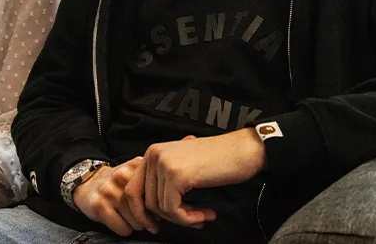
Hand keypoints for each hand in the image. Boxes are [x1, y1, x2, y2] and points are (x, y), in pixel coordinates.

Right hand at [73, 158, 158, 235]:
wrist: (87, 181)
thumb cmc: (116, 183)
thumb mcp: (134, 174)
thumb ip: (150, 184)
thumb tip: (166, 210)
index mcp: (134, 166)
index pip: (156, 195)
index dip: (157, 206)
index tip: (156, 211)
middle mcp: (121, 176)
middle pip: (147, 210)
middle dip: (148, 219)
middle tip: (144, 218)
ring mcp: (109, 191)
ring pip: (137, 222)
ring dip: (136, 225)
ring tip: (130, 218)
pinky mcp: (99, 205)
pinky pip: (124, 229)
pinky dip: (124, 229)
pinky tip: (119, 220)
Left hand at [136, 130, 265, 227]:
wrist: (242, 150)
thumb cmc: (217, 160)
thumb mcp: (183, 166)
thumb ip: (164, 182)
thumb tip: (150, 212)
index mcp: (152, 153)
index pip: (133, 188)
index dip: (140, 212)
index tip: (155, 225)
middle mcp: (154, 155)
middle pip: (144, 201)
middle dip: (163, 218)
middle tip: (185, 222)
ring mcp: (164, 164)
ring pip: (159, 208)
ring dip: (181, 219)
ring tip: (201, 216)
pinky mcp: (177, 176)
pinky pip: (173, 210)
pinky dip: (188, 218)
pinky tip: (205, 214)